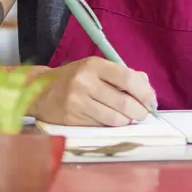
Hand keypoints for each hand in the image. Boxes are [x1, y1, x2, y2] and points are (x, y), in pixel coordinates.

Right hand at [31, 56, 157, 126]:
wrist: (40, 91)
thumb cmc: (73, 78)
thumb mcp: (94, 68)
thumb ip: (122, 74)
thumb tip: (147, 86)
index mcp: (93, 65)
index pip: (127, 78)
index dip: (145, 92)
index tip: (151, 101)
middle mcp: (85, 82)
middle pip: (125, 102)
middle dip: (140, 111)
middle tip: (141, 113)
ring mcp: (78, 102)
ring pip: (116, 118)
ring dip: (126, 120)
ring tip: (124, 116)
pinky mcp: (73, 119)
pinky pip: (102, 126)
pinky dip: (111, 125)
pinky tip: (108, 119)